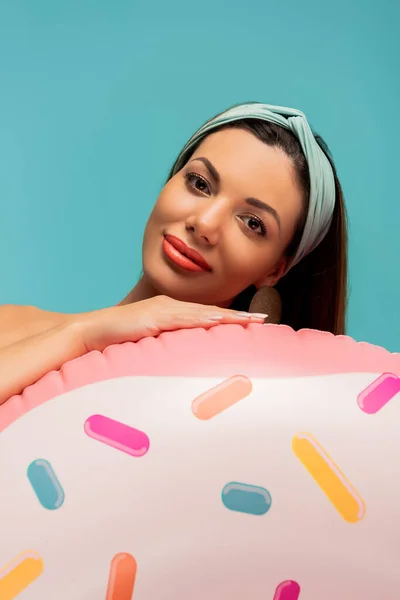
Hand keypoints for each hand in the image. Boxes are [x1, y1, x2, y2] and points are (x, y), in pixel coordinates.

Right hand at [79, 295, 266, 352]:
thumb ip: (166, 347)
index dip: (230, 318)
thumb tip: (183, 361)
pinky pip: (184, 318)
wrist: (92, 331)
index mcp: (172, 313)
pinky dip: (204, 319)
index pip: (207, 316)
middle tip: (263, 320)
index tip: (251, 323)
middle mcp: (171, 307)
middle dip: (238, 316)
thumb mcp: (149, 343)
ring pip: (204, 313)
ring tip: (251, 321)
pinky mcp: (155, 316)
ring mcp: (164, 310)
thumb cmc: (119, 340)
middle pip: (211, 311)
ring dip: (229, 316)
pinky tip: (220, 320)